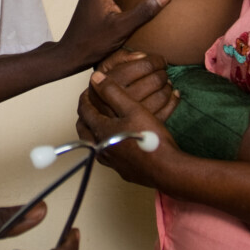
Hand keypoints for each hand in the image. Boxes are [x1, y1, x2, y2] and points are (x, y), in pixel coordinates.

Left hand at [77, 68, 180, 189]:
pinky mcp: (120, 171)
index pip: (84, 111)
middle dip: (85, 116)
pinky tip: (117, 141)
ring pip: (93, 144)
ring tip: (102, 122)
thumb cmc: (149, 137)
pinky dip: (105, 144)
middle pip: (84, 129)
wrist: (166, 169)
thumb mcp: (133, 109)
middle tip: (92, 106)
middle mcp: (100, 148)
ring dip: (94, 131)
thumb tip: (95, 78)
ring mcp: (109, 162)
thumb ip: (112, 92)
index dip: (85, 98)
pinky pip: (105, 154)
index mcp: (100, 131)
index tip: (89, 91)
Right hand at [92, 50, 176, 122]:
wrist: (96, 115)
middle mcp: (121, 98)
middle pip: (155, 81)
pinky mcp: (140, 126)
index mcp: (113, 80)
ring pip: (161, 97)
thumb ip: (121, 57)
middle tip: (162, 72)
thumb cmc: (106, 85)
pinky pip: (165, 112)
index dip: (157, 61)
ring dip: (168, 87)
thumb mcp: (106, 67)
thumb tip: (142, 56)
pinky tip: (173, 94)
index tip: (160, 61)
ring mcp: (131, 115)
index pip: (144, 66)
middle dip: (163, 74)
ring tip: (166, 83)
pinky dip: (173, 101)